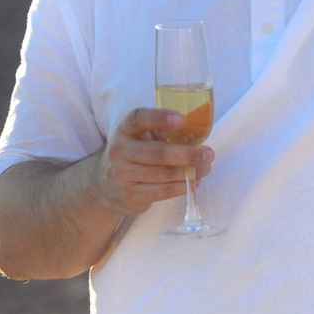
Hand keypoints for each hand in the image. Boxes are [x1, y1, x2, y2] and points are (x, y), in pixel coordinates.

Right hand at [91, 107, 213, 217]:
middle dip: (188, 154)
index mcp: (125, 130)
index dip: (160, 117)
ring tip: (206, 168)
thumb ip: (161, 131)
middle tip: (209, 153)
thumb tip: (199, 128)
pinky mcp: (130, 195)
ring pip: (164, 174)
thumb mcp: (139, 138)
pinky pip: (163, 191)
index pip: (139, 118)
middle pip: (158, 153)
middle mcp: (120, 151)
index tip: (181, 120)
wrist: (103, 185)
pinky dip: (182, 187)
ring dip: (190, 172)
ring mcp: (122, 175)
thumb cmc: (133, 154)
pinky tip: (194, 182)